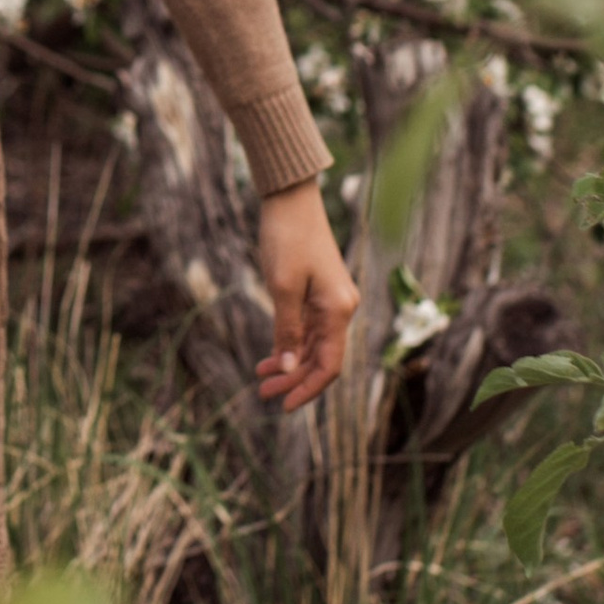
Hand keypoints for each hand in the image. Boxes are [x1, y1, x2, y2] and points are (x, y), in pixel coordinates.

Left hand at [254, 183, 358, 416]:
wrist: (290, 198)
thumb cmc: (287, 238)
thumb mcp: (283, 287)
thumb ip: (288, 330)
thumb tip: (289, 369)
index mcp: (339, 310)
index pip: (329, 366)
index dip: (308, 389)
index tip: (283, 405)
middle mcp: (341, 309)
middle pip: (322, 359)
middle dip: (294, 379)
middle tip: (263, 391)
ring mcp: (331, 300)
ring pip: (314, 346)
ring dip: (291, 364)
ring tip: (261, 376)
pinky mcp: (319, 292)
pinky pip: (309, 329)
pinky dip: (291, 344)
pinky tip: (271, 354)